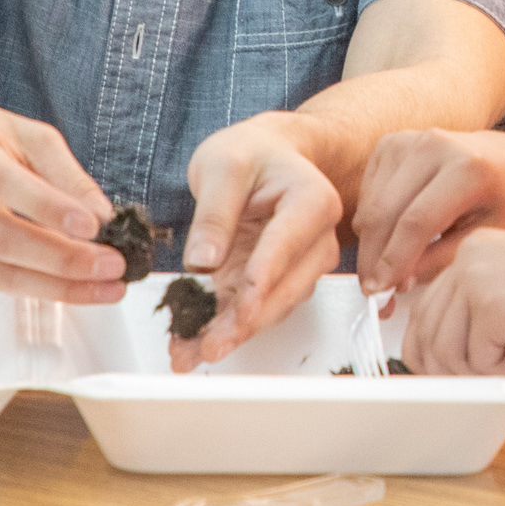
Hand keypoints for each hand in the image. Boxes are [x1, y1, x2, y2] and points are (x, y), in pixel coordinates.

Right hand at [0, 91, 123, 301]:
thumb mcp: (25, 133)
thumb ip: (65, 171)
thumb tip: (102, 214)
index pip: (1, 181)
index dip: (48, 207)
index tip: (94, 225)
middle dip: (62, 258)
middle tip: (111, 265)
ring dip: (55, 285)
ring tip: (102, 285)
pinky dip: (35, 288)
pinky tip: (70, 287)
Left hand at [178, 114, 346, 366]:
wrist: (263, 155)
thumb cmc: (250, 154)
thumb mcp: (222, 166)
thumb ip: (214, 213)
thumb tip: (204, 260)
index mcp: (312, 202)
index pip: (287, 247)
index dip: (262, 280)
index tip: (241, 309)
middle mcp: (316, 239)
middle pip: (285, 289)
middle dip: (244, 323)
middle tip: (208, 345)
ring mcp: (299, 265)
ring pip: (270, 309)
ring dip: (231, 334)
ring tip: (188, 352)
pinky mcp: (275, 282)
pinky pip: (252, 311)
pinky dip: (224, 328)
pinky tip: (192, 342)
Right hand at [353, 129, 504, 294]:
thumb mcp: (486, 236)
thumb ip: (442, 259)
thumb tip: (397, 279)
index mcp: (467, 168)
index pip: (417, 222)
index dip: (395, 261)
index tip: (382, 291)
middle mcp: (434, 146)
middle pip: (385, 212)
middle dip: (374, 258)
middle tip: (375, 291)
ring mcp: (410, 140)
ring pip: (371, 204)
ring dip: (370, 244)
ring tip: (386, 271)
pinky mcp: (393, 143)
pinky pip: (368, 192)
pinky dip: (372, 222)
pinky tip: (391, 239)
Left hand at [397, 229, 504, 375]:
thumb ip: (480, 320)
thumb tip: (442, 363)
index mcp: (474, 250)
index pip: (425, 309)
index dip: (432, 350)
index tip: (450, 372)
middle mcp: (468, 256)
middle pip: (425, 332)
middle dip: (450, 370)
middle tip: (488, 378)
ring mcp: (476, 276)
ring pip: (446, 352)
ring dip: (484, 372)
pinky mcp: (491, 303)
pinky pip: (477, 359)